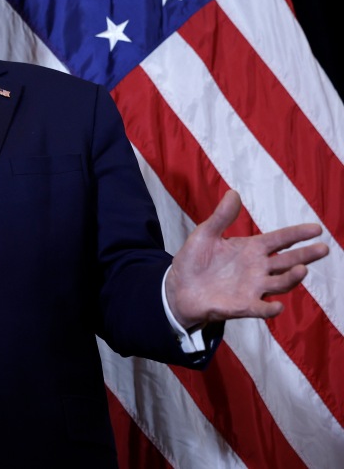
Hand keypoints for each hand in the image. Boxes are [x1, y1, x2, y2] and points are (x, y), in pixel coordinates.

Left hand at [166, 190, 327, 329]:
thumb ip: (222, 216)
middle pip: (287, 261)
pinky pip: (260, 308)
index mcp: (251, 248)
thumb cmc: (194, 260)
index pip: (280, 239)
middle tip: (323, 249)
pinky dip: (269, 308)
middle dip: (306, 255)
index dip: (297, 234)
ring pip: (280, 283)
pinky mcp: (242, 306)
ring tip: (301, 270)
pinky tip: (276, 306)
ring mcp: (252, 288)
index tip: (316, 229)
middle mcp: (257, 268)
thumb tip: (233, 193)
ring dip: (291, 278)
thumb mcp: (206, 234)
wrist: (178, 287)